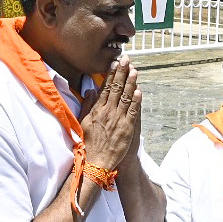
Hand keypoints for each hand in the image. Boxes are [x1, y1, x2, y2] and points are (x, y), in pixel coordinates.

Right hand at [81, 56, 140, 171]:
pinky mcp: (127, 128)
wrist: (96, 161)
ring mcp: (118, 120)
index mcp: (97, 110)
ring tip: (135, 70)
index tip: (115, 63)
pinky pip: (133, 112)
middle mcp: (108, 112)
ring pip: (126, 97)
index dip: (111, 74)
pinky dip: (136, 101)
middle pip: (117, 88)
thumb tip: (91, 91)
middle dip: (122, 73)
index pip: (106, 87)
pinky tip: (139, 91)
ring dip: (131, 83)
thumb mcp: (83, 122)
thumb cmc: (89, 143)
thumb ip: (87, 106)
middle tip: (127, 60)